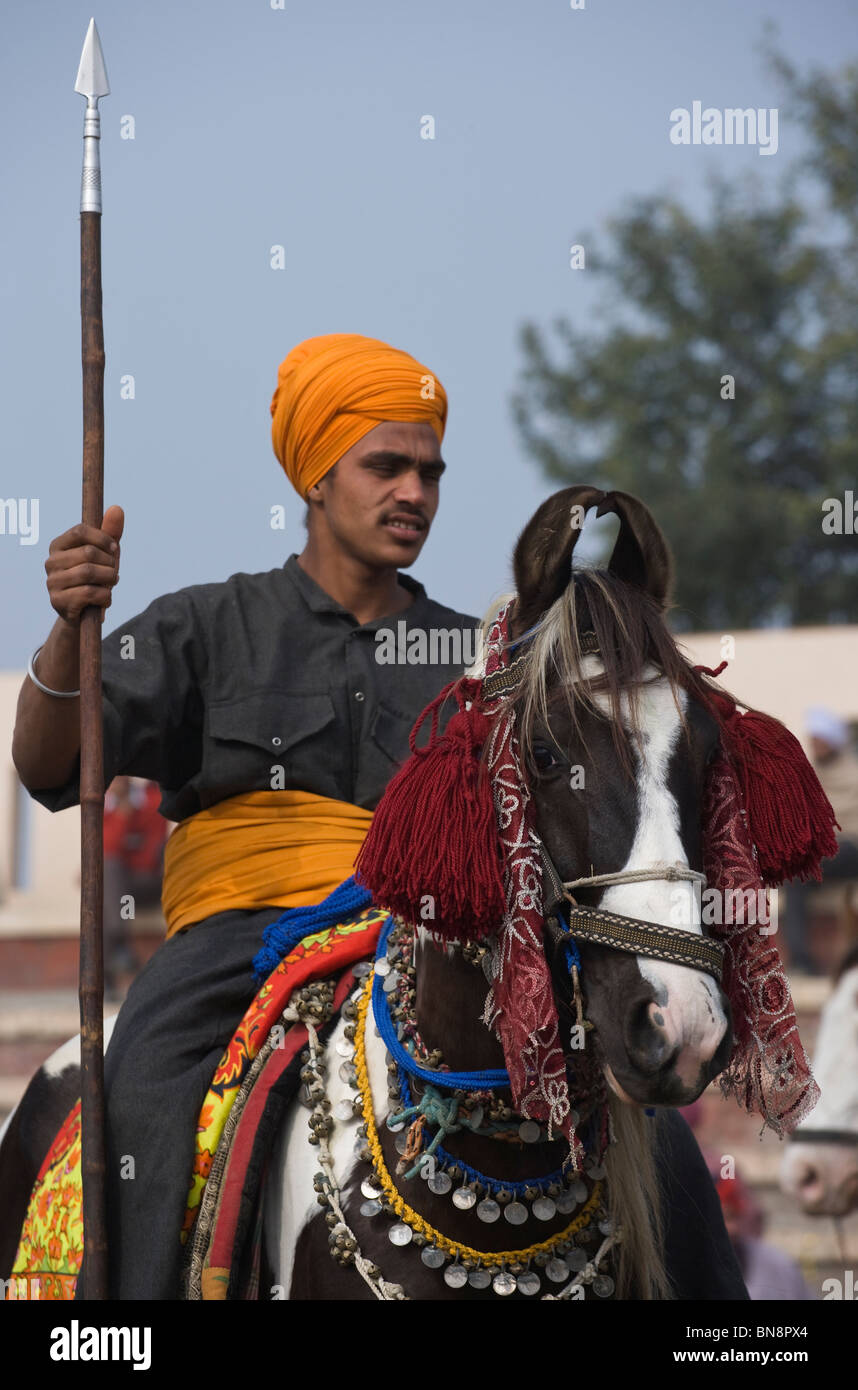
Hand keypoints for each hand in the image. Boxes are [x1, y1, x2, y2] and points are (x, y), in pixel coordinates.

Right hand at [45, 504, 123, 625]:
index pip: (80, 531)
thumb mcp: (105, 554)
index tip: (114, 549)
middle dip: (109, 563)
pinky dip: (105, 596)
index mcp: (58, 545)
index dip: (103, 538)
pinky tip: (104, 599)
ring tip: (110, 585)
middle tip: (113, 573)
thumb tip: (117, 508)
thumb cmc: (96, 579)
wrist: (84, 613)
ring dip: (108, 580)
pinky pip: (89, 593)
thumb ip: (111, 533)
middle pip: (88, 553)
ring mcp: (52, 582)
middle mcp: (51, 562)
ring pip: (89, 572)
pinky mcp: (57, 601)